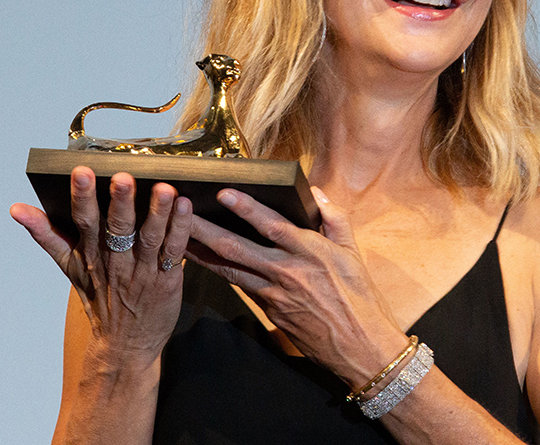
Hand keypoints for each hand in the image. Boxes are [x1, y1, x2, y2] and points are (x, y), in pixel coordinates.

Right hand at [10, 167, 192, 364]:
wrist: (124, 346)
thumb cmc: (99, 299)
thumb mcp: (69, 268)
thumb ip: (46, 235)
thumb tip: (16, 208)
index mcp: (90, 254)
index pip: (84, 222)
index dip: (82, 197)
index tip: (82, 172)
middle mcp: (116, 261)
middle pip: (117, 228)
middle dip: (119, 203)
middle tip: (123, 177)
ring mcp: (142, 271)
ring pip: (149, 237)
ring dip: (157, 213)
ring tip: (163, 189)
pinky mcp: (167, 279)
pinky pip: (175, 251)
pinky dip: (181, 229)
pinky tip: (187, 206)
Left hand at [185, 187, 407, 386]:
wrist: (359, 346)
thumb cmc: (360, 297)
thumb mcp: (353, 253)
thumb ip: (334, 218)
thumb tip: (316, 193)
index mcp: (310, 252)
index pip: (272, 225)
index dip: (247, 208)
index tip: (224, 193)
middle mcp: (287, 271)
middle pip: (238, 247)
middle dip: (206, 230)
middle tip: (181, 215)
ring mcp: (274, 294)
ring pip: (230, 269)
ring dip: (202, 254)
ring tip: (178, 238)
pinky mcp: (269, 311)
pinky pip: (241, 286)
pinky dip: (221, 271)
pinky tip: (205, 263)